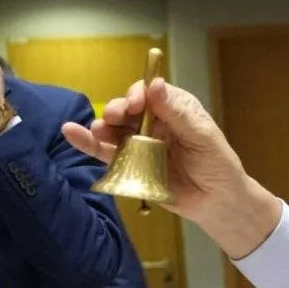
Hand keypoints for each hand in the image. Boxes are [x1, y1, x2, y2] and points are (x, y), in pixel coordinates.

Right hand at [62, 78, 280, 258]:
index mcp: (173, 109)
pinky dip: (87, 143)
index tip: (135, 102)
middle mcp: (152, 122)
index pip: (149, 93)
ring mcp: (139, 144)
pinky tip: (71, 133)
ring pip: (113, 130)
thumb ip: (177, 114)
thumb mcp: (203, 136)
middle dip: (118, 109)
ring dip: (102, 126)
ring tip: (98, 129)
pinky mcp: (129, 166)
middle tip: (116, 115)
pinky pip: (106, 153)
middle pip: (126, 109)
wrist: (216, 202)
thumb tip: (155, 85)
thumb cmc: (217, 164)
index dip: (138, 93)